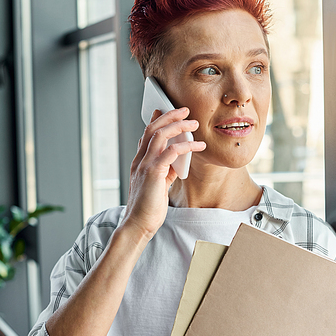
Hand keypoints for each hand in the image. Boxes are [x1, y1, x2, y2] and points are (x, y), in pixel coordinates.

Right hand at [121, 108, 205, 241]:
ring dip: (178, 126)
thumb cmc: (148, 208)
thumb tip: (176, 162)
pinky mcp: (153, 173)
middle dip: (169, 116)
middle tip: (184, 110)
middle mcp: (140, 160)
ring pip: (160, 135)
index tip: (165, 110)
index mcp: (139, 162)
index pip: (147, 135)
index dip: (156, 120)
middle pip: (153, 129)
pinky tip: (198, 145)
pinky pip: (171, 152)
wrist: (138, 224)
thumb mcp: (157, 185)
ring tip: (193, 123)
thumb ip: (165, 171)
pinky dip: (186, 146)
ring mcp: (145, 165)